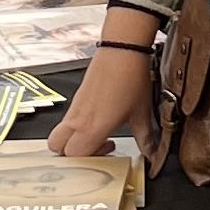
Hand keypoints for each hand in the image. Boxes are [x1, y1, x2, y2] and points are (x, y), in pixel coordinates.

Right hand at [48, 38, 152, 158]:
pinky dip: (76, 127)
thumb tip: (152, 154)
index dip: (89, 160)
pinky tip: (98, 118)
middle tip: (96, 147)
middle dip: (72, 154)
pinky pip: (67, 119)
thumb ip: (146, 138)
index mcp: (92, 127)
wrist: (122, 49)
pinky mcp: (76, 97)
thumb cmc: (130, 79)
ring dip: (73, 140)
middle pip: (57, 147)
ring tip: (97, 134)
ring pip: (59, 133)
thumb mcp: (142, 113)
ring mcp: (74, 107)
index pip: (75, 155)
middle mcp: (78, 120)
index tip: (109, 149)